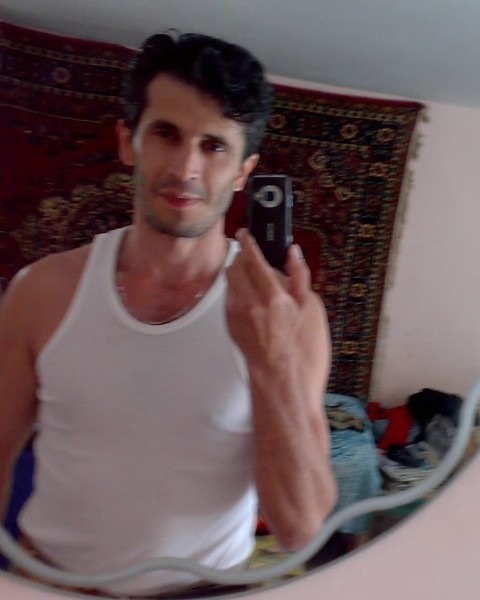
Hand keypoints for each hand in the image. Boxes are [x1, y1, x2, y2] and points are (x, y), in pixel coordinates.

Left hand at [225, 229, 311, 369]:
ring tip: (253, 276)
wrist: (280, 379)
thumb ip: (299, 277)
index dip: (247, 242)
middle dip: (241, 257)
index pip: (253, 258)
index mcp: (272, 295)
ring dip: (238, 273)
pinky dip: (237, 291)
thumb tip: (292, 253)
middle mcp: (249, 302)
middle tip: (251, 254)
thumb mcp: (311, 309)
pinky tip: (252, 298)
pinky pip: (229, 298)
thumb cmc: (301, 348)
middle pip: (235, 266)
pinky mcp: (230, 324)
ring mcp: (236, 314)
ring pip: (230, 281)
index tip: (245, 234)